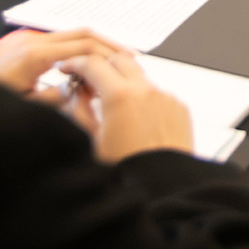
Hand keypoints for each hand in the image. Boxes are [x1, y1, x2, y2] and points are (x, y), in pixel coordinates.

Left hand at [0, 28, 123, 100]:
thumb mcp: (25, 106)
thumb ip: (53, 99)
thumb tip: (76, 91)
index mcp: (37, 56)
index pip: (83, 46)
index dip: (106, 54)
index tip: (123, 64)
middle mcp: (38, 44)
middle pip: (83, 33)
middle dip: (108, 43)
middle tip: (129, 56)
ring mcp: (35, 43)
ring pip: (76, 35)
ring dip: (97, 45)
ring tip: (116, 59)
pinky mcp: (33, 48)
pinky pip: (65, 42)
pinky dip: (83, 49)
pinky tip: (93, 63)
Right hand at [59, 50, 193, 162]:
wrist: (163, 189)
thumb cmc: (126, 173)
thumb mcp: (91, 141)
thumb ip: (79, 110)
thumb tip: (78, 92)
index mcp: (121, 97)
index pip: (93, 63)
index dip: (76, 63)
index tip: (68, 68)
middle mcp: (147, 91)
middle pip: (119, 59)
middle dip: (101, 65)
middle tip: (89, 81)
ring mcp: (166, 97)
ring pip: (141, 75)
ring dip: (124, 81)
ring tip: (113, 103)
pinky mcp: (180, 107)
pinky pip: (158, 92)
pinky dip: (144, 97)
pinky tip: (136, 117)